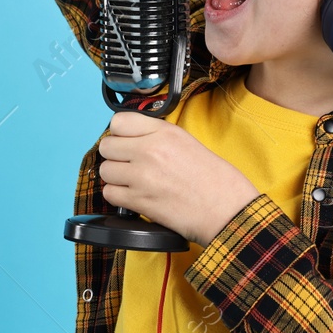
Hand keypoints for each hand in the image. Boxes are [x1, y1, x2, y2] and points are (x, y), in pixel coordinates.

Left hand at [97, 112, 261, 247]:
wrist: (227, 210)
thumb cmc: (215, 180)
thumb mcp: (187, 141)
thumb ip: (156, 135)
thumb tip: (130, 137)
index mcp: (164, 132)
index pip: (118, 122)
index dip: (120, 133)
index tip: (126, 141)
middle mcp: (150, 150)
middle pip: (107, 146)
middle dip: (115, 155)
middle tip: (128, 163)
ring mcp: (142, 176)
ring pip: (105, 170)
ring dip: (115, 177)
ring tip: (133, 182)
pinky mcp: (139, 201)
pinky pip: (109, 193)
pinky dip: (118, 196)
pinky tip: (133, 196)